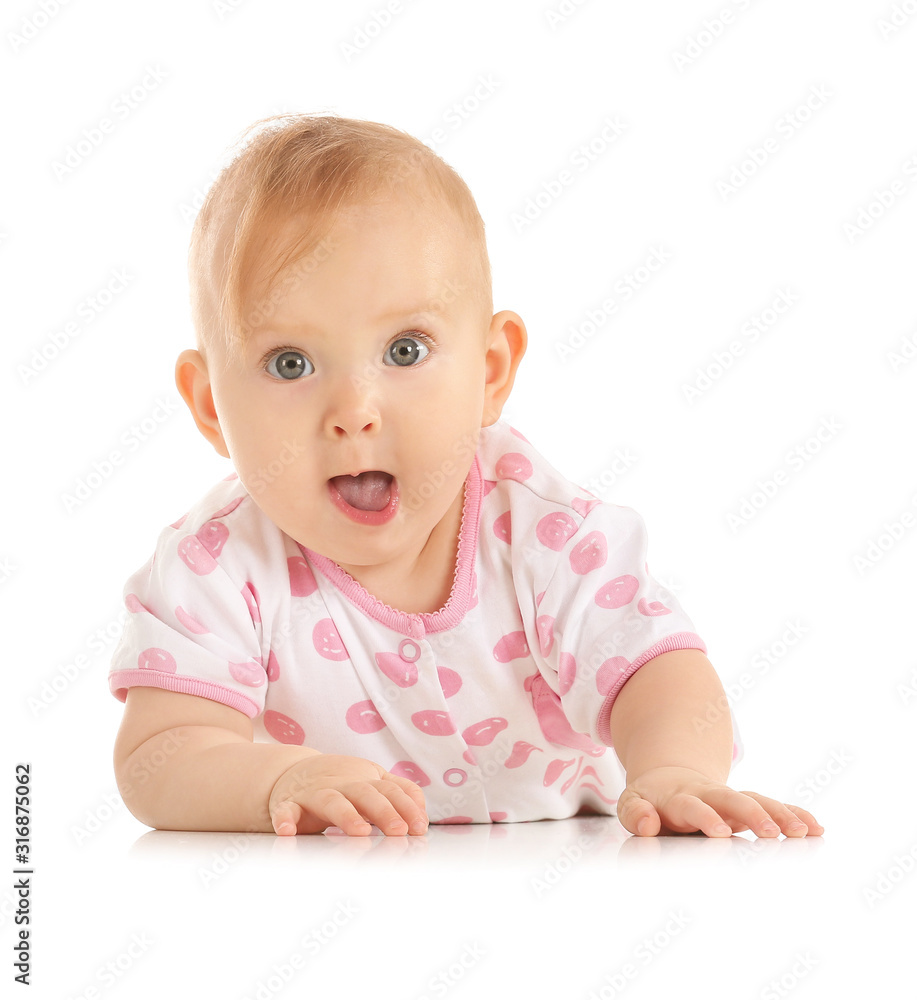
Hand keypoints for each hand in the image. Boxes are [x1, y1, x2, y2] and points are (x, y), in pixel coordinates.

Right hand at [268, 754, 427, 836]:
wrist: (291, 772)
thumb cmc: (341, 783)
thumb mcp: (372, 781)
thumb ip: (400, 792)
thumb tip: (423, 814)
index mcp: (365, 780)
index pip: (390, 790)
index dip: (406, 807)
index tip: (419, 828)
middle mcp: (342, 784)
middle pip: (365, 793)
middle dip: (384, 811)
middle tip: (399, 831)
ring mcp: (315, 792)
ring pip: (331, 801)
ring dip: (346, 815)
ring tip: (359, 832)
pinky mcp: (289, 803)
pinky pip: (286, 810)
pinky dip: (286, 819)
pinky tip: (288, 832)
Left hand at [616, 766, 823, 837]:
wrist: (667, 779)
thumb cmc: (650, 801)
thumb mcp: (633, 804)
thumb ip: (636, 814)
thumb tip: (648, 824)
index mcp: (680, 796)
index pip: (692, 806)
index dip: (705, 817)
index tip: (720, 832)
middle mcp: (709, 794)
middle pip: (731, 799)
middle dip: (751, 815)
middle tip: (769, 833)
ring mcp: (730, 799)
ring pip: (757, 801)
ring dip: (779, 815)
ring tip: (802, 833)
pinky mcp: (747, 805)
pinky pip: (773, 806)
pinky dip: (793, 815)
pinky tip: (815, 827)